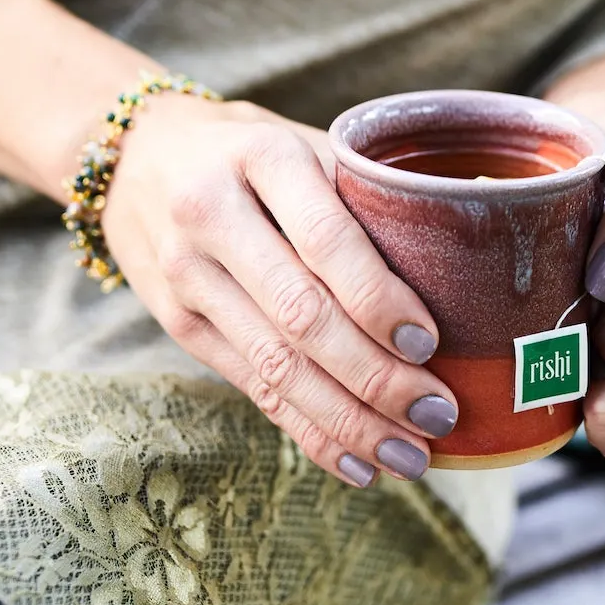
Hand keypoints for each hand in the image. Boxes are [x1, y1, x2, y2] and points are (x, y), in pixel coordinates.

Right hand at [102, 96, 460, 487]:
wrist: (134, 155)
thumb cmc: (250, 150)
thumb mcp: (302, 142)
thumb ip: (364, 190)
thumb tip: (470, 250)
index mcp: (261, 158)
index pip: (326, 240)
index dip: (378, 299)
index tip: (429, 342)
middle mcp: (214, 217)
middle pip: (301, 316)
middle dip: (376, 377)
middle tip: (439, 412)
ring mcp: (188, 277)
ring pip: (276, 366)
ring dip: (349, 421)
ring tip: (411, 455)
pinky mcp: (179, 325)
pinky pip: (253, 388)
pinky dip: (308, 430)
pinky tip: (358, 462)